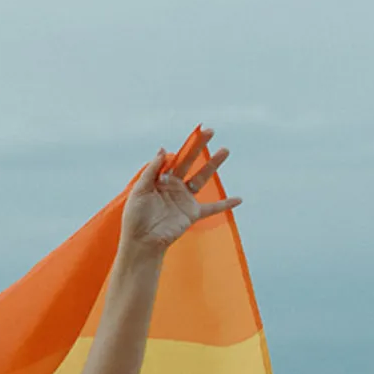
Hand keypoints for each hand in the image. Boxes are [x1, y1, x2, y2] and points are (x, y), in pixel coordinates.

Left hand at [119, 132, 240, 256]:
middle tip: (210, 131)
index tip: (194, 133)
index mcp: (159, 180)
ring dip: (213, 165)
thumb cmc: (135, 218)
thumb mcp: (139, 191)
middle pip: (189, 162)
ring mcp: (184, 199)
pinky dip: (225, 204)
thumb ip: (151, 171)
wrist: (142, 242)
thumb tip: (163, 150)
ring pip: (201, 178)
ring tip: (225, 150)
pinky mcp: (192, 213)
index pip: (173, 158)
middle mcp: (173, 186)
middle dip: (199, 147)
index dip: (182, 147)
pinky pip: (212, 208)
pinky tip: (238, 199)